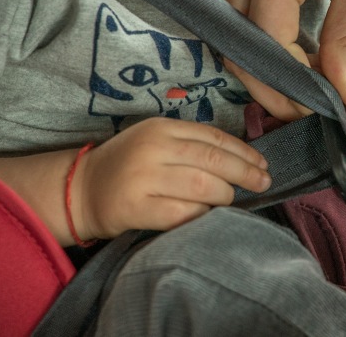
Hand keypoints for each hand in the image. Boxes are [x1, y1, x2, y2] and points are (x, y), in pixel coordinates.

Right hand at [72, 118, 270, 239]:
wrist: (82, 188)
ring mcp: (145, 178)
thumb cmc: (128, 165)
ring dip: (226, 196)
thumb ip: (192, 145)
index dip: (244, 151)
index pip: (214, 138)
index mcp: (162, 128)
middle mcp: (154, 149)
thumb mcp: (157, 141)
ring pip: (203, 187)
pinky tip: (210, 217)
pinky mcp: (138, 207)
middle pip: (214, 161)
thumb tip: (243, 160)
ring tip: (232, 201)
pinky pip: (184, 213)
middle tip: (263, 182)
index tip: (263, 163)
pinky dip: (203, 216)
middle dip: (245, 173)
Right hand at [219, 0, 345, 118]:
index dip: (291, 85)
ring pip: (231, 31)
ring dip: (261, 64)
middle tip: (307, 108)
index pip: (268, 42)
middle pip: (238, 43)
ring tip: (302, 86)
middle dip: (270, 85)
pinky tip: (290, 54)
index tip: (321, 107)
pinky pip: (234, 9)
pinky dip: (257, 38)